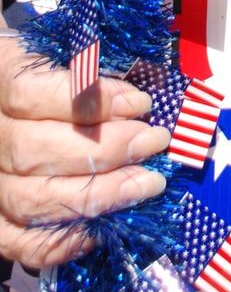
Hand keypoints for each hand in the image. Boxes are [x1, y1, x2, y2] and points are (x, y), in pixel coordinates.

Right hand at [0, 29, 168, 269]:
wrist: (9, 99)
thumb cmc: (47, 67)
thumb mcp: (62, 49)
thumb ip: (91, 69)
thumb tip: (140, 97)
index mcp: (0, 77)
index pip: (31, 94)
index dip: (89, 100)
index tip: (139, 102)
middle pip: (35, 151)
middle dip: (105, 150)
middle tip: (153, 142)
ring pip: (32, 199)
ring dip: (97, 195)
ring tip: (145, 184)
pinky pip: (20, 242)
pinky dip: (64, 240)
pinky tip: (104, 225)